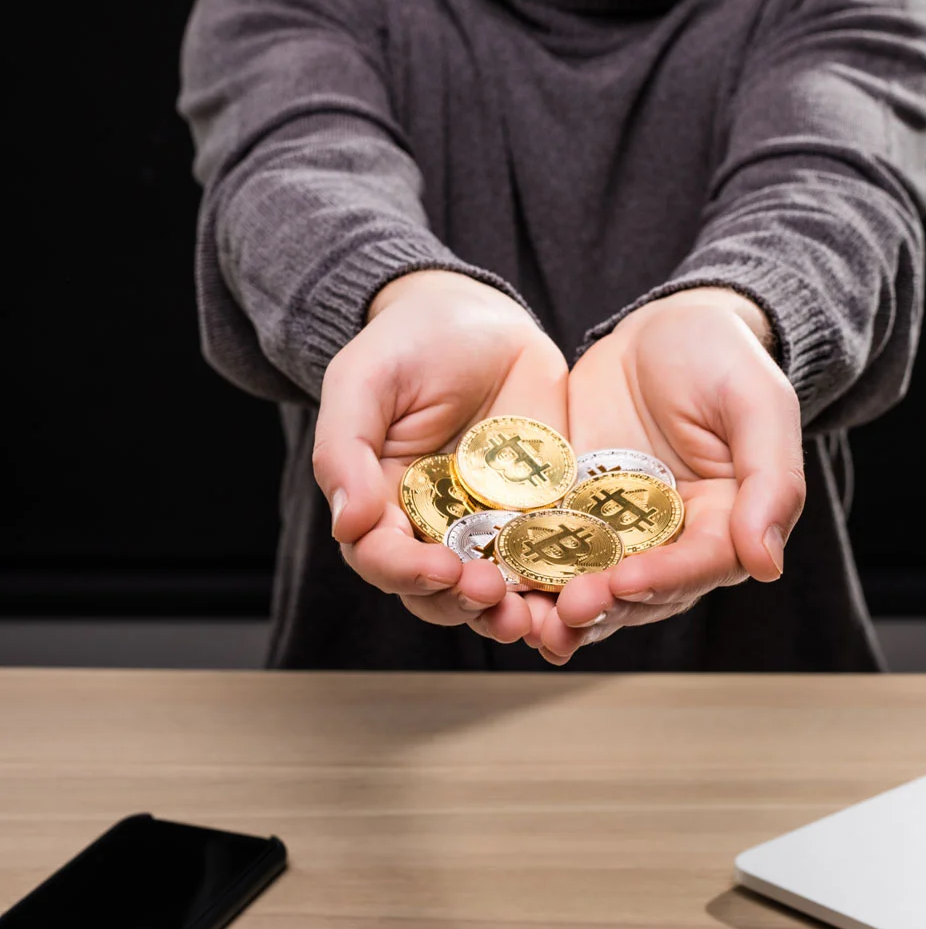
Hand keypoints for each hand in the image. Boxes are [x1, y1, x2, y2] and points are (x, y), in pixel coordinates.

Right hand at [312, 271, 567, 643]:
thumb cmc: (408, 343)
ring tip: (531, 613)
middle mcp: (434, 525)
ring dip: (511, 610)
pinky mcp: (542, 510)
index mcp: (382, 503)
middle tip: (491, 595)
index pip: (383, 558)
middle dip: (462, 602)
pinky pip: (551, 556)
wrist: (477, 315)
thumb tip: (350, 524)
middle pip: (439, 590)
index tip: (439, 569)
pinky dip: (561, 582)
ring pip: (496, 587)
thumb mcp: (363, 380)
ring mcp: (491, 522)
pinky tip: (578, 589)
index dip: (406, 572)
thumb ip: (345, 449)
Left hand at [533, 287, 804, 664]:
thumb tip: (766, 564)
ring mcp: (614, 531)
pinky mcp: (567, 512)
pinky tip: (491, 584)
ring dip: (555, 608)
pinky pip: (544, 548)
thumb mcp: (757, 401)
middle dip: (602, 605)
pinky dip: (520, 572)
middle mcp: (670, 542)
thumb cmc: (722, 357)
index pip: (700, 565)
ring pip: (588, 584)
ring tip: (521, 615)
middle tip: (565, 610)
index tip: (626, 582)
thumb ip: (771, 478)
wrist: (662, 327)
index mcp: (725, 523)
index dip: (665, 580)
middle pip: (639, 592)